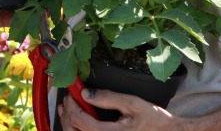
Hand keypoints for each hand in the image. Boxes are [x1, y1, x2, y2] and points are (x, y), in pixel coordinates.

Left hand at [58, 89, 173, 130]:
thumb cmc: (154, 120)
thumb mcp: (132, 103)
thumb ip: (108, 98)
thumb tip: (86, 93)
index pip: (79, 120)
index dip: (72, 104)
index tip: (72, 93)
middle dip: (67, 114)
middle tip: (68, 99)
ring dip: (70, 122)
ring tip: (68, 109)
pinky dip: (78, 129)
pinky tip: (77, 120)